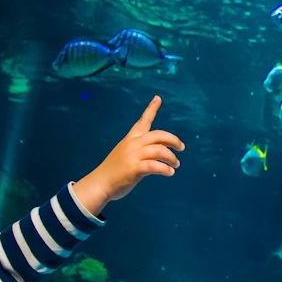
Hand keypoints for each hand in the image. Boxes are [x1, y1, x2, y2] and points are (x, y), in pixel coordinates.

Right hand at [74, 96, 184, 213]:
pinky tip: (170, 173)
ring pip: (160, 151)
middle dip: (173, 140)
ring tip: (176, 165)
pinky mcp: (134, 169)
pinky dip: (165, 169)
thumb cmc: (115, 170)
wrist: (100, 183)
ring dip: (172, 158)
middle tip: (182, 148)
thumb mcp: (127, 154)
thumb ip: (142, 150)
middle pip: (159, 135)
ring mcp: (133, 156)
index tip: (158, 98)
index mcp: (130, 138)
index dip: (151, 109)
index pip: (143, 121)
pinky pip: (155, 166)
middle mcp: (132, 144)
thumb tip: (162, 151)